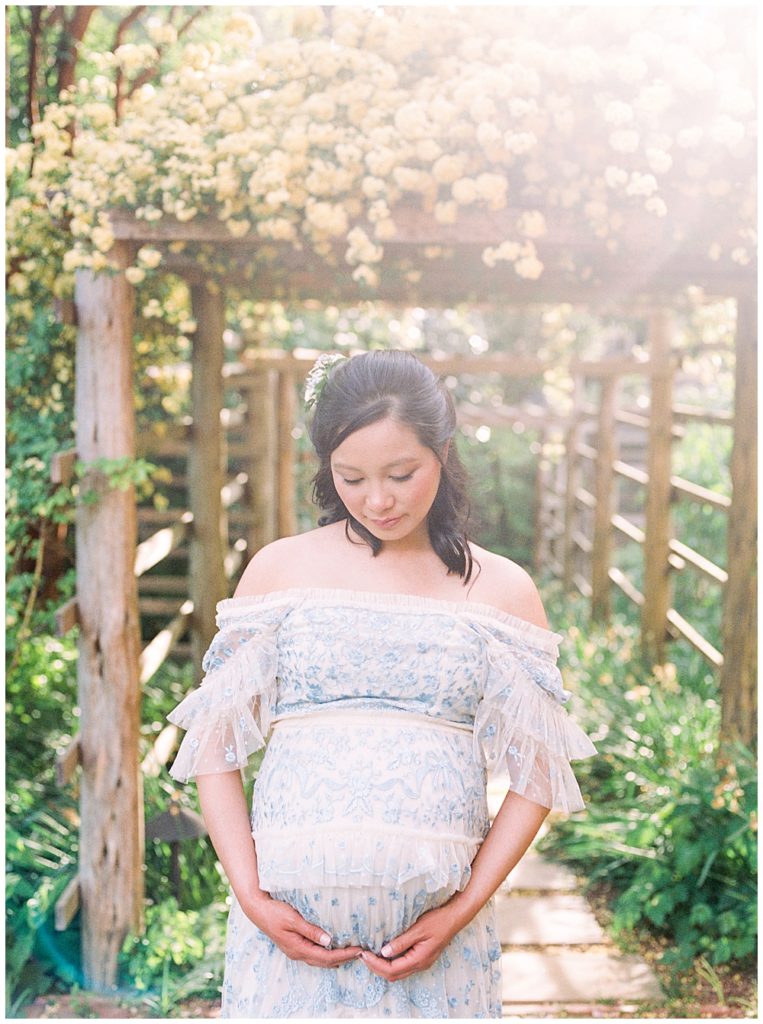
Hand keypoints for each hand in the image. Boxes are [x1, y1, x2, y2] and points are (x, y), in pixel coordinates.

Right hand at [242, 892, 362, 967]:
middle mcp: (297, 952)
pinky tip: (331, 949)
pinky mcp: (294, 945)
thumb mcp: (293, 919)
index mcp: (298, 948)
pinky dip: (325, 954)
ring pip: (318, 959)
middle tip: (360, 953)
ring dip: (335, 958)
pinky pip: (313, 954)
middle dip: (343, 958)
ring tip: (350, 953)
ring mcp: (295, 950)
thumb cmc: (275, 912)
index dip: (344, 955)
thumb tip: (329, 941)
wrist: (257, 909)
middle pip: (324, 961)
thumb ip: (310, 930)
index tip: (358, 951)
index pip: (326, 956)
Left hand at [359, 901, 467, 981]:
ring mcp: (421, 962)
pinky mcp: (421, 957)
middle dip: (376, 968)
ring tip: (370, 955)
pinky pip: (403, 966)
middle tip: (364, 955)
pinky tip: (384, 953)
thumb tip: (384, 952)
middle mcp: (420, 964)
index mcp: (419, 959)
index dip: (376, 964)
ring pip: (398, 972)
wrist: (454, 918)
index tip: (364, 954)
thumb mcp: (418, 929)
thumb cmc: (438, 921)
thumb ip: (402, 941)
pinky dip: (391, 963)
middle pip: (393, 975)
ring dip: (383, 967)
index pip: (392, 969)